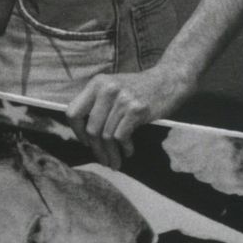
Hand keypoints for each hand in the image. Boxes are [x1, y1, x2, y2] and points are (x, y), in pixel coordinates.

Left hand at [65, 61, 191, 166]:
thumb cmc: (140, 89)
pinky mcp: (136, 109)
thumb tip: (86, 136)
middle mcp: (106, 89)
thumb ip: (98, 104)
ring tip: (115, 162)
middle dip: (96, 149)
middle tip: (103, 160)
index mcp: (96, 83)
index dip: (77, 131)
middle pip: (91, 128)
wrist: (169, 80)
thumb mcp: (113, 88)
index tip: (87, 142)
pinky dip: (124, 147)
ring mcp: (122, 99)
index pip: (73, 112)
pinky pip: (121, 136)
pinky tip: (128, 151)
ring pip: (107, 136)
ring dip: (110, 154)